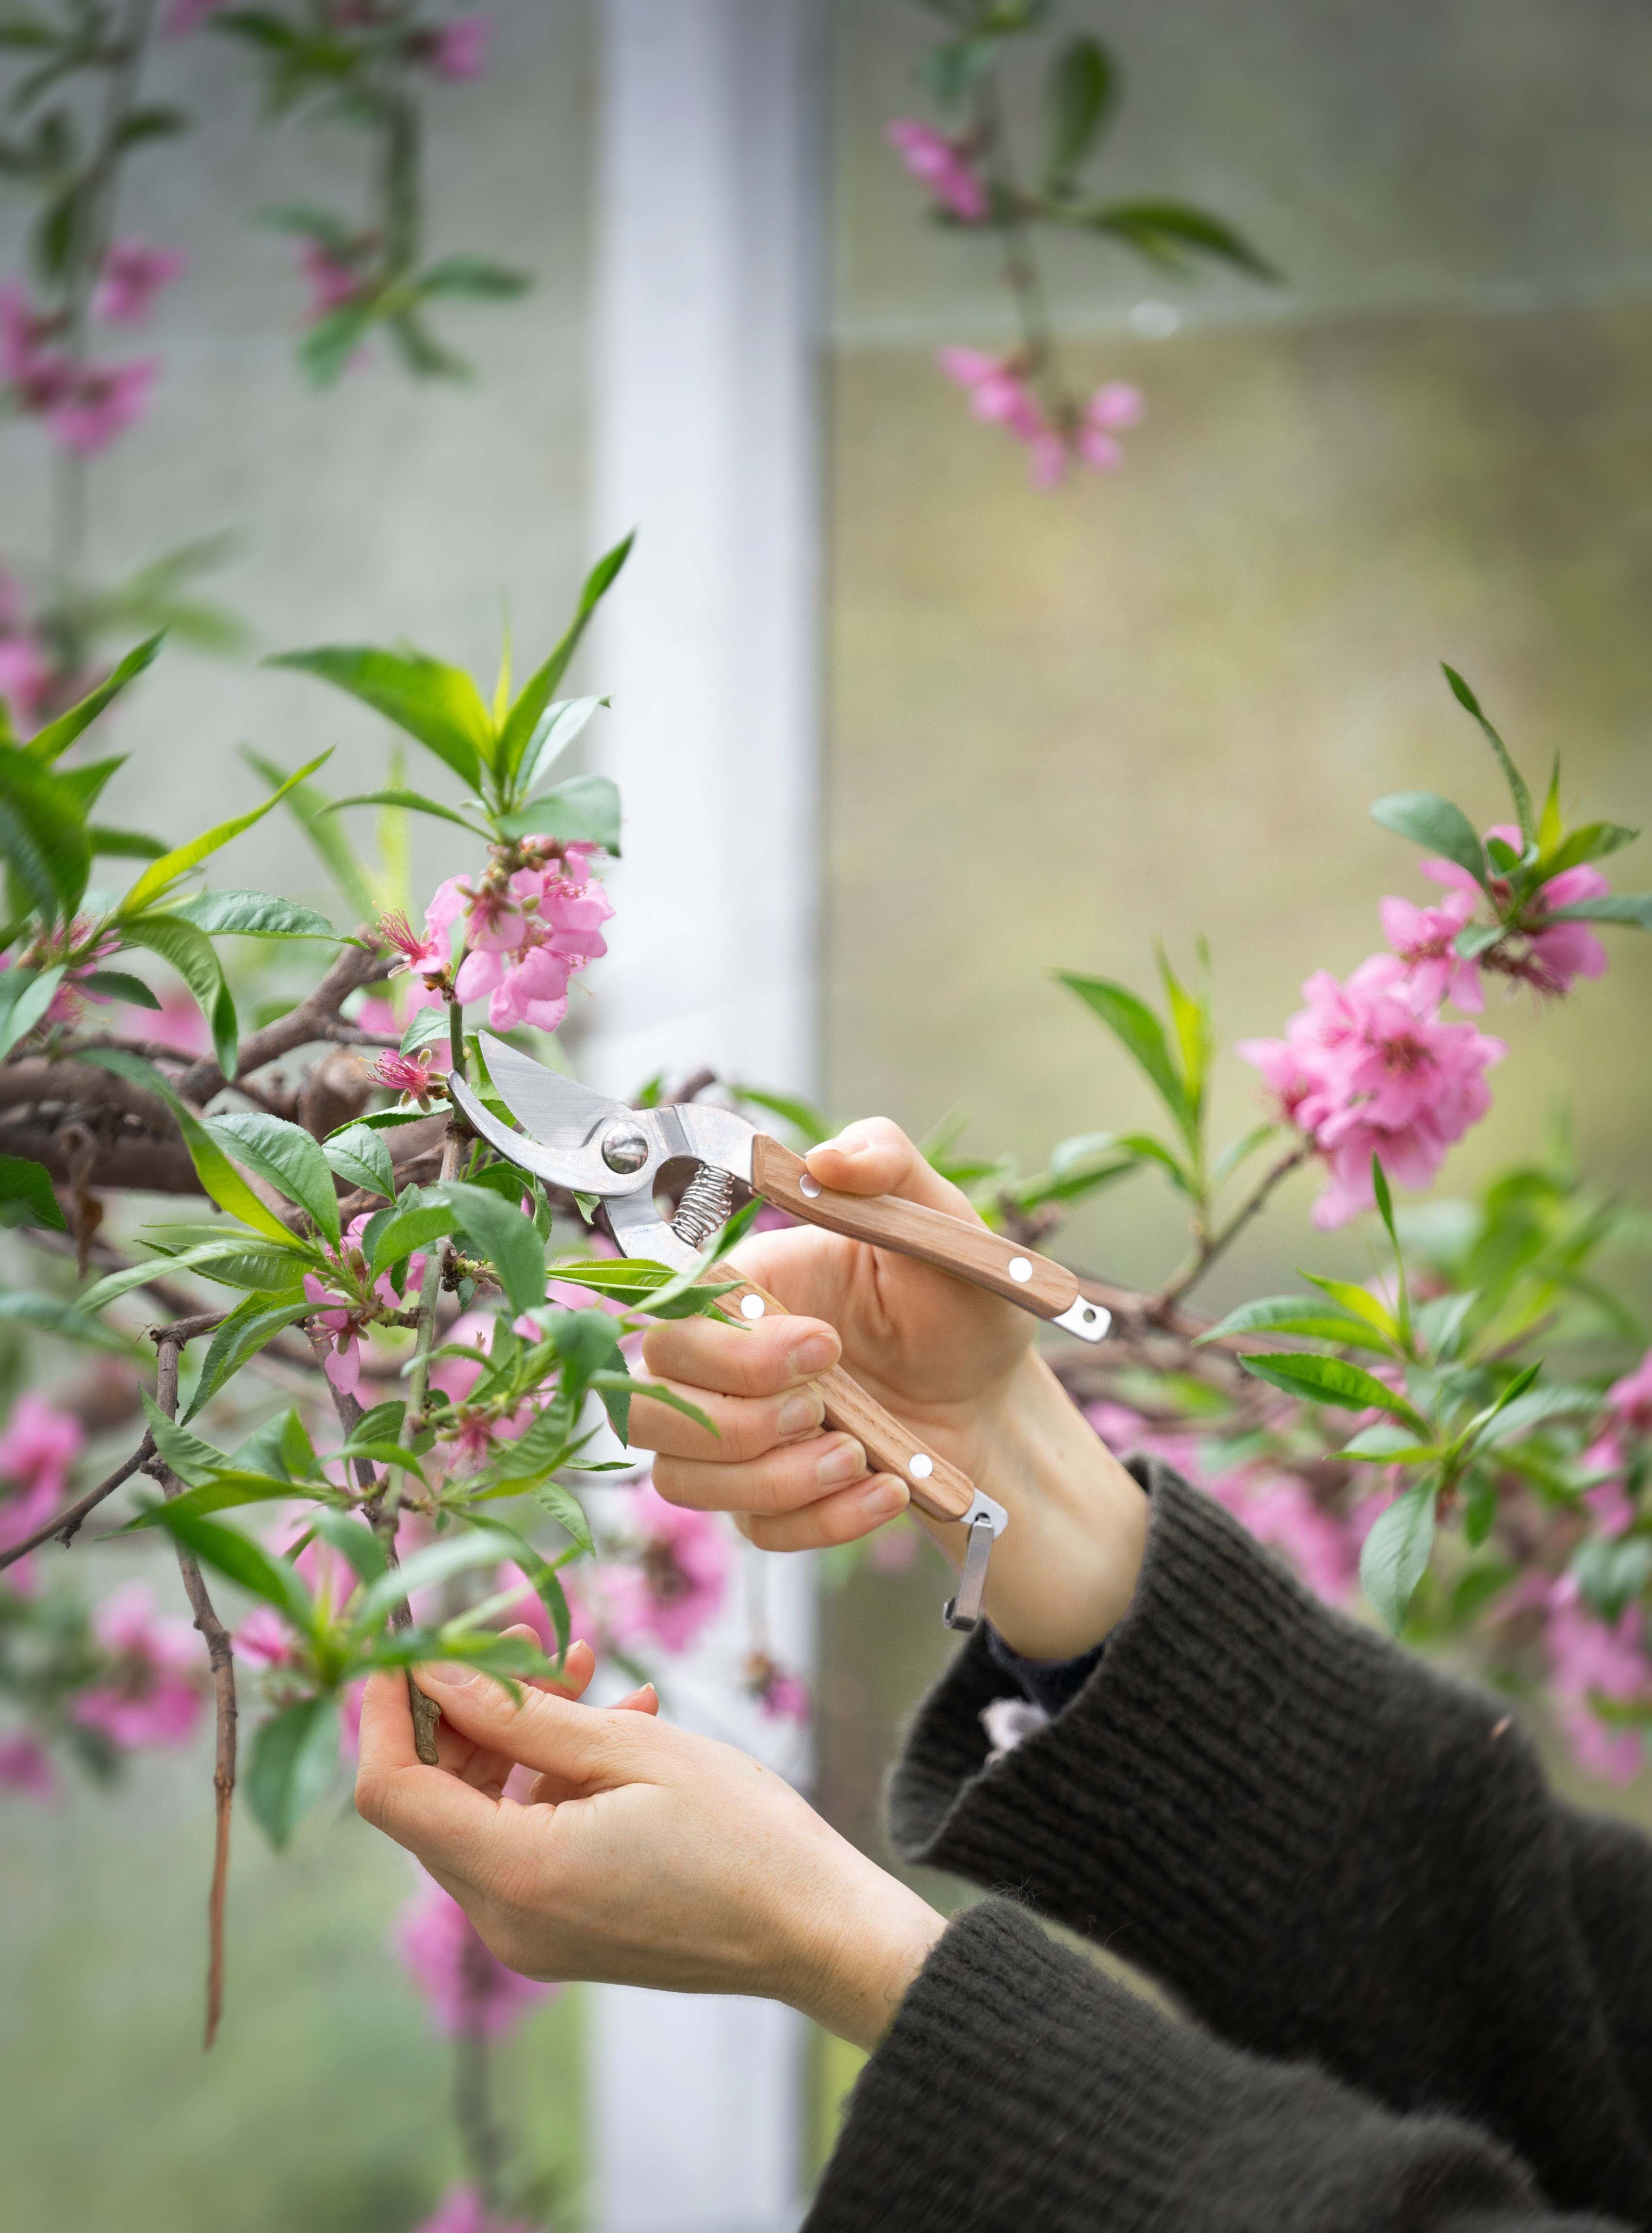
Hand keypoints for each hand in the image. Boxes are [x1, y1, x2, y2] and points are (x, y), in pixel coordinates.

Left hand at [356, 1648, 944, 2051]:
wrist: (814, 1931)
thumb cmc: (741, 1835)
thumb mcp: (631, 1748)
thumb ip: (521, 1713)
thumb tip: (433, 1672)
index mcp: (516, 1875)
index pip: (392, 1791)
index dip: (384, 1711)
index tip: (405, 1645)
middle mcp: (504, 1921)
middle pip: (432, 1801)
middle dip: (465, 1712)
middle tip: (525, 1643)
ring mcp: (531, 1935)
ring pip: (480, 1815)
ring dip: (516, 1738)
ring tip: (585, 1672)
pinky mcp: (560, 1932)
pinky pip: (523, 1843)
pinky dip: (547, 1781)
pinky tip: (615, 1724)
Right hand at [629, 1119, 1147, 1658]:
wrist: (998, 1404)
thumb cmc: (960, 1304)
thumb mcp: (943, 1225)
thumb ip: (891, 1164)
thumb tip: (829, 1157)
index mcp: (744, 1287)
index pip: (670, 1315)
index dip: (729, 1343)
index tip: (825, 1342)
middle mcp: (721, 1363)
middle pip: (649, 1400)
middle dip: (738, 1416)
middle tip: (826, 1402)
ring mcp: (736, 1438)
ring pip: (681, 1478)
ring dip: (768, 1478)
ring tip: (855, 1456)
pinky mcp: (768, 1501)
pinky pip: (751, 1531)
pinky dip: (818, 1521)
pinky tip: (885, 1491)